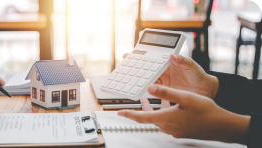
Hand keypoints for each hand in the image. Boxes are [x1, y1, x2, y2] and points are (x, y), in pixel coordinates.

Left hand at [117, 84, 249, 143]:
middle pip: (148, 118)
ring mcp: (174, 129)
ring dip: (152, 109)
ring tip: (149, 99)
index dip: (129, 114)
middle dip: (141, 109)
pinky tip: (168, 105)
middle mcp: (168, 126)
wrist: (222, 126)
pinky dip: (163, 112)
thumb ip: (166, 92)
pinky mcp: (180, 130)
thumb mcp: (185, 97)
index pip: (141, 118)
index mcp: (165, 118)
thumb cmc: (206, 112)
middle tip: (136, 101)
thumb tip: (150, 88)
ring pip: (158, 118)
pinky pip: (167, 121)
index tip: (119, 112)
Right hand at [122, 53, 218, 98]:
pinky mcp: (164, 91)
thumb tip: (173, 55)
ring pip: (147, 78)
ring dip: (138, 78)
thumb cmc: (200, 76)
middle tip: (124, 64)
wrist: (205, 91)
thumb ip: (183, 60)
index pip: (152, 58)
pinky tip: (138, 88)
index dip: (141, 55)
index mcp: (168, 62)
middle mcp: (164, 71)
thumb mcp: (192, 65)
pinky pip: (152, 89)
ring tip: (129, 77)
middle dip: (135, 66)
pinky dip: (144, 89)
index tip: (131, 54)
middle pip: (146, 68)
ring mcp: (163, 82)